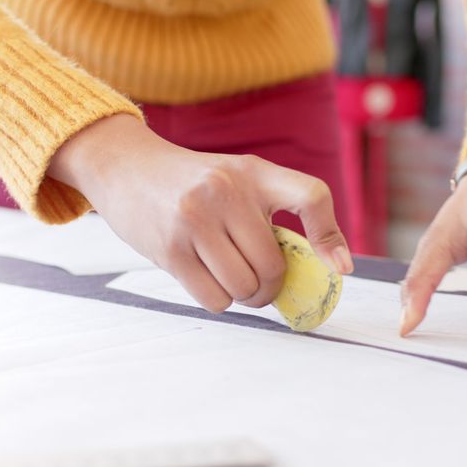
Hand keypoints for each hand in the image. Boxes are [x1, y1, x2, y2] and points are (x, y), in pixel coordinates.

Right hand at [49, 114, 353, 312]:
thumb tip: (321, 269)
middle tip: (257, 282)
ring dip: (242, 296)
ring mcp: (195, 219)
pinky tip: (205, 278)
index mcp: (254, 172)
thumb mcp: (236, 179)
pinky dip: (217, 300)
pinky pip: (214, 298)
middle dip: (268, 286)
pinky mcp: (169, 248)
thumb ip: (270, 213)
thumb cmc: (193, 183)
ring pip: (244, 288)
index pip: (310, 196)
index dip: (331, 236)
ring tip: (228, 277)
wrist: (126, 167)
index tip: (340, 267)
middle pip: (273, 267)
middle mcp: (227, 191)